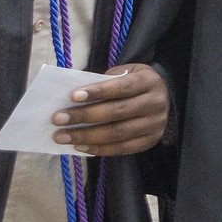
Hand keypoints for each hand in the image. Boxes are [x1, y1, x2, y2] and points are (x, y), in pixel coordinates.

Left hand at [51, 62, 169, 155]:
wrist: (164, 98)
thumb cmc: (134, 83)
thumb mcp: (125, 73)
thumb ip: (104, 81)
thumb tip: (73, 96)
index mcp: (149, 81)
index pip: (122, 87)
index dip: (98, 92)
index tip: (72, 96)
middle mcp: (156, 103)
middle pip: (117, 112)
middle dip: (85, 116)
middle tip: (58, 119)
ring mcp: (155, 124)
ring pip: (118, 133)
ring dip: (87, 136)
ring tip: (62, 136)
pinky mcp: (151, 141)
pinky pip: (122, 148)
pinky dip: (99, 149)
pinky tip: (80, 146)